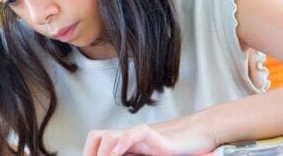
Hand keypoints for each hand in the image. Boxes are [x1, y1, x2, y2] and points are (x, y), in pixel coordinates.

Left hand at [82, 117, 217, 155]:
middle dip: (91, 152)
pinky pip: (135, 134)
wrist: (198, 135)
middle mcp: (127, 136)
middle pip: (97, 136)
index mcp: (123, 142)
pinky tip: (116, 154)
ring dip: (103, 152)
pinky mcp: (155, 135)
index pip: (96, 142)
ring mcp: (139, 134)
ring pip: (109, 136)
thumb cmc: (172, 149)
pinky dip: (123, 143)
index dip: (89, 153)